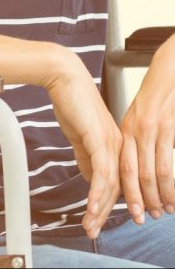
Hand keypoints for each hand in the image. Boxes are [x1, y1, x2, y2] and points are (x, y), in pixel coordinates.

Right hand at [47, 57, 122, 238]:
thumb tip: (90, 177)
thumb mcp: (80, 134)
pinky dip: (97, 193)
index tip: (101, 220)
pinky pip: (102, 173)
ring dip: (99, 208)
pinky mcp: (99, 139)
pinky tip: (91, 207)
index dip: (111, 202)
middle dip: (105, 212)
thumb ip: (86, 156)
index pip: (117, 180)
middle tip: (94, 231)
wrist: (63, 77)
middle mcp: (117, 145)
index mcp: (115, 143)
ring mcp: (110, 142)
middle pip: (117, 187)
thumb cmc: (70, 100)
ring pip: (111, 185)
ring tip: (89, 225)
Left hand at [119, 37, 174, 223]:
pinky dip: (169, 183)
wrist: (168, 72)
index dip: (124, 190)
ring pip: (150, 172)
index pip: (120, 166)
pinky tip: (174, 196)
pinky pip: (166, 162)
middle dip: (138, 199)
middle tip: (144, 217)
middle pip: (132, 173)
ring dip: (157, 195)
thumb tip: (136, 164)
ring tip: (164, 210)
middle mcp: (134, 131)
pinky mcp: (166, 128)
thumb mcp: (139, 118)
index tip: (129, 209)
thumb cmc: (156, 97)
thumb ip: (136, 140)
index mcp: (125, 130)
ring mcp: (150, 130)